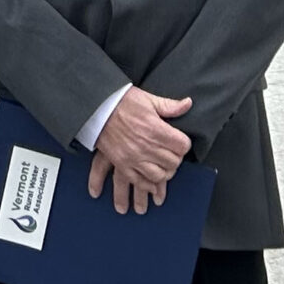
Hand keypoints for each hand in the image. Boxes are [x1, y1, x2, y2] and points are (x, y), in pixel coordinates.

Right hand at [89, 88, 192, 215]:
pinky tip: (151, 179)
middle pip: (173, 162)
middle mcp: (146, 146)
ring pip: (160, 175)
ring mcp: (134, 157)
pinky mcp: (122, 164)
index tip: (178, 141)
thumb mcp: (147, 99)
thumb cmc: (121, 101)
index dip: (183, 144)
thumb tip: (188, 104)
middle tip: (170, 152)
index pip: (182, 146)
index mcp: (155, 129)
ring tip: (161, 164)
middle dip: (175, 158)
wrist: (96, 107)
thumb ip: (169, 106)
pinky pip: (140, 182)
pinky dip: (148, 184)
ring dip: (164, 171)